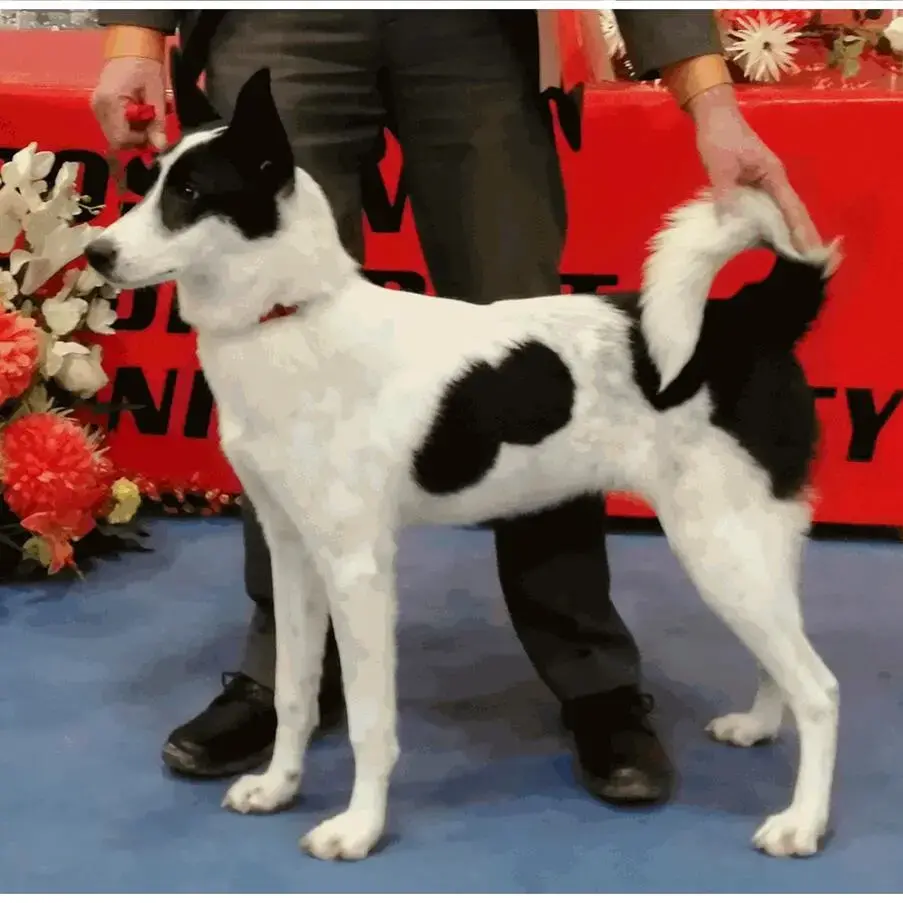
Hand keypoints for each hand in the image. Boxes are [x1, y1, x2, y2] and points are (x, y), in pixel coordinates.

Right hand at [91, 56, 166, 150]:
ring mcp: (97, 107)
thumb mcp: (156, 94)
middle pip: (116, 140)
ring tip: (146, 117)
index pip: (120, 138)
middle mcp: (99, 106)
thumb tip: (159, 146)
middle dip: (136, 138)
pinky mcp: (100, 106)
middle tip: (152, 125)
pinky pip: (114, 126)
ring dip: (133, 132)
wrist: (132, 45)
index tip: (153, 130)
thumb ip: (157, 122)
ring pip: (115, 135)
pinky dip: (128, 126)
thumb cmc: (144, 65)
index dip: (139, 140)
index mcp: (110, 102)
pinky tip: (139, 114)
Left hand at [687, 84, 821, 251]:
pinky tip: (767, 243)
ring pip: (778, 214)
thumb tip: (731, 223)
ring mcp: (764, 184)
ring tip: (794, 259)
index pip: (791, 209)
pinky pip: (763, 211)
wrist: (713, 116)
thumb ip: (726, 194)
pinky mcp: (752, 186)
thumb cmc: (720, 137)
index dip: (801, 231)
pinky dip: (767, 227)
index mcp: (772, 176)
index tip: (811, 251)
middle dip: (801, 237)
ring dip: (785, 234)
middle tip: (810, 262)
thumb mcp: (720, 166)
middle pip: (791, 214)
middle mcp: (773, 182)